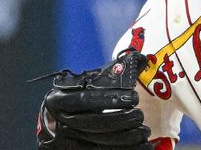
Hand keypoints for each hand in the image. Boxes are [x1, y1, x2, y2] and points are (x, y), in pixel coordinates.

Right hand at [35, 51, 153, 148]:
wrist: (56, 124)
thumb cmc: (77, 99)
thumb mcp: (85, 86)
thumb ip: (109, 75)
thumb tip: (140, 59)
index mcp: (59, 100)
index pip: (85, 99)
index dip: (110, 99)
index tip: (133, 97)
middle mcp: (58, 122)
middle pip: (94, 123)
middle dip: (122, 120)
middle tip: (140, 115)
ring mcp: (64, 141)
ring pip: (99, 143)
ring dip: (126, 139)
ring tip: (144, 132)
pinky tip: (142, 147)